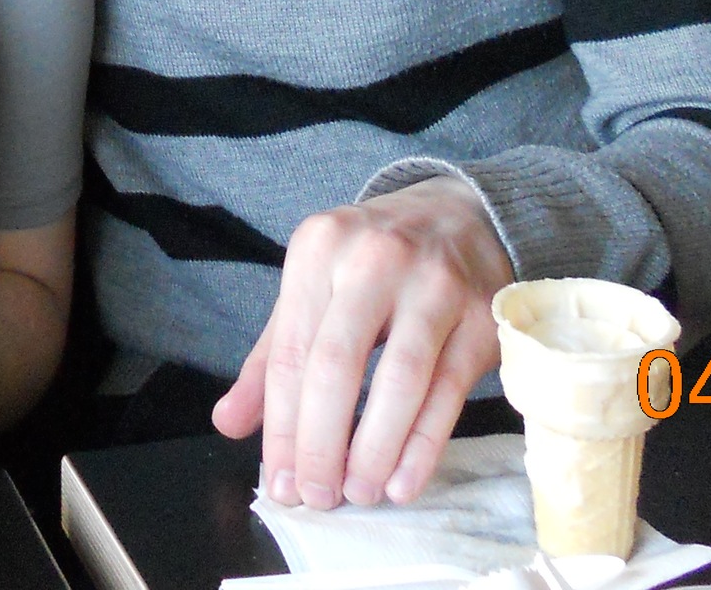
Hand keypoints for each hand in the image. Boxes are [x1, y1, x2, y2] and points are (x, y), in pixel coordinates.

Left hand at [214, 176, 513, 510]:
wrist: (461, 213)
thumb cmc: (371, 262)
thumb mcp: (312, 288)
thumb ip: (271, 357)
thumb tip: (228, 422)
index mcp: (319, 248)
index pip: (291, 352)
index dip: (282, 427)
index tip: (280, 482)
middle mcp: (375, 258)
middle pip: (337, 366)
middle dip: (321, 444)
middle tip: (316, 497)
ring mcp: (435, 285)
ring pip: (400, 381)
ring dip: (373, 450)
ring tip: (356, 495)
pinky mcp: (482, 315)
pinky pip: (448, 391)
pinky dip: (423, 445)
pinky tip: (401, 483)